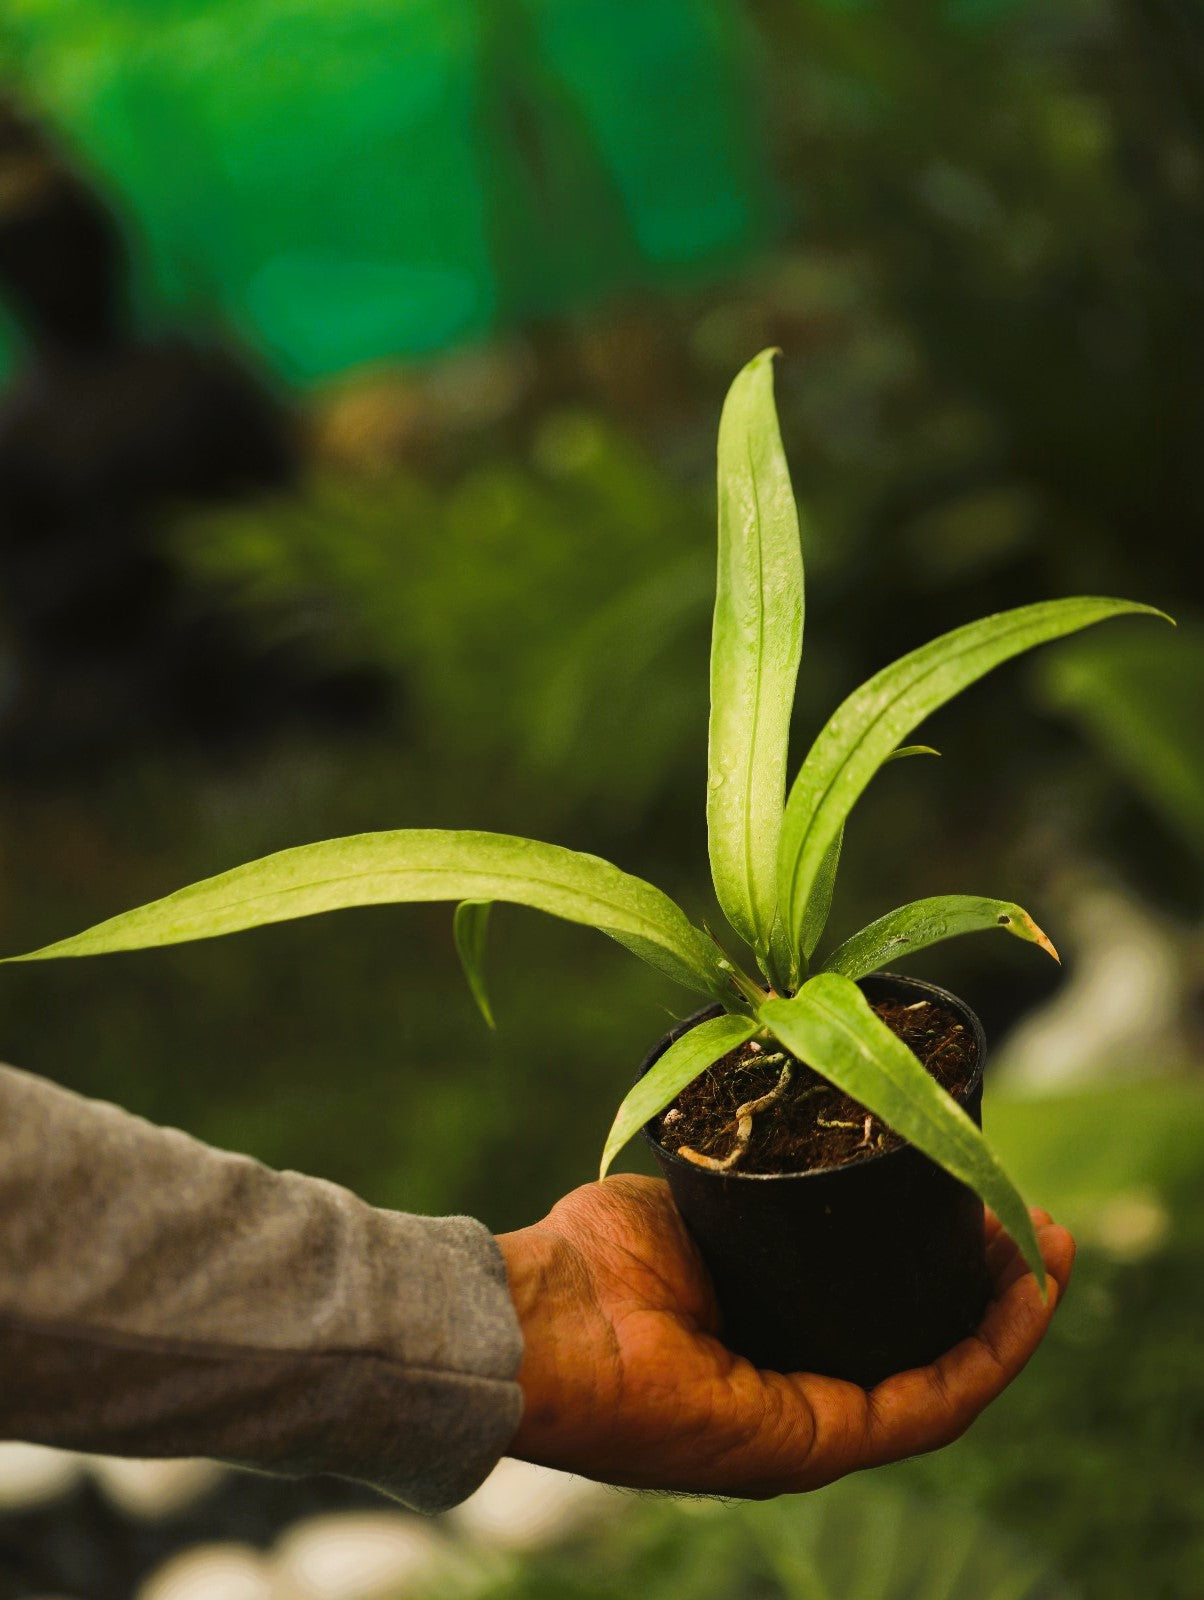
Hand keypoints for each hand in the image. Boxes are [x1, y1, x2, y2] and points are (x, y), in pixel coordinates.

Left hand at [496, 1175, 1072, 1496]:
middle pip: (930, 1353)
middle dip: (996, 1293)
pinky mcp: (806, 1444)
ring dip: (1007, 1321)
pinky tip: (1021, 1299)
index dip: (952, 1274)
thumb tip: (793, 1128)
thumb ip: (747, 1187)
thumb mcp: (695, 1205)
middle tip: (1037, 1222)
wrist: (526, 1314)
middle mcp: (797, 1399)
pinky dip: (983, 1355)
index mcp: (770, 1349)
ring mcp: (806, 1431)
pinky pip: (924, 1408)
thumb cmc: (588, 1259)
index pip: (889, 1324)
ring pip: (943, 1383)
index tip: (994, 1205)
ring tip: (1046, 1250)